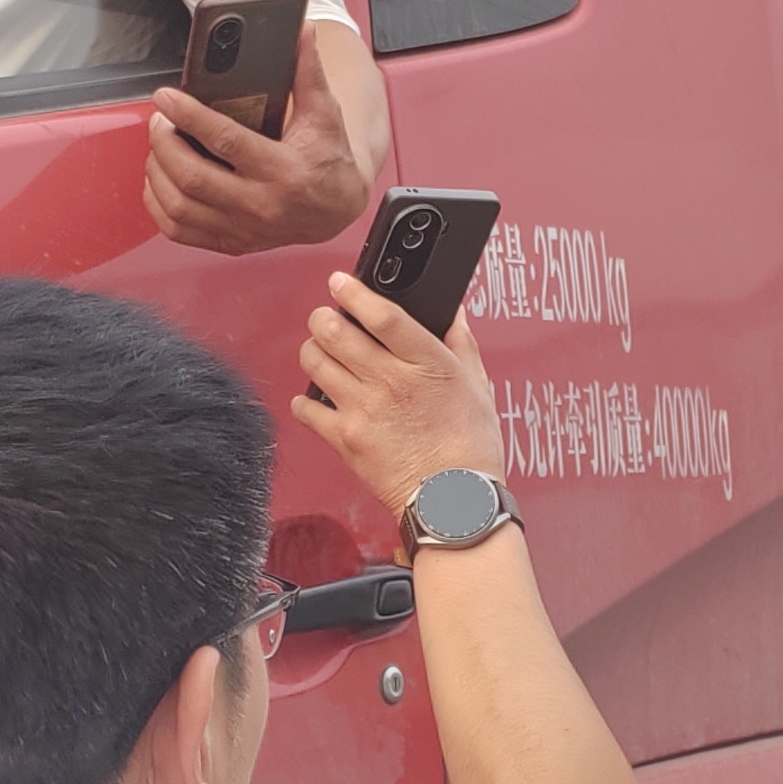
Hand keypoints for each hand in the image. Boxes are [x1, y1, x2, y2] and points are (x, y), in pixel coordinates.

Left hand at [143, 25, 372, 254]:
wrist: (336, 210)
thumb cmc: (329, 160)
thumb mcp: (325, 114)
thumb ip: (309, 72)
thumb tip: (303, 31)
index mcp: (284, 171)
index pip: (225, 142)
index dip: (189, 116)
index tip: (166, 97)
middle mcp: (261, 206)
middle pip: (192, 177)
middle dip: (165, 142)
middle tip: (160, 119)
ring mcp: (243, 230)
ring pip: (179, 206)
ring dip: (157, 171)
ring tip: (160, 145)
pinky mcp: (230, 243)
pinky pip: (178, 230)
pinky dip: (158, 204)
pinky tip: (160, 179)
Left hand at [296, 273, 502, 519]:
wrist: (455, 501)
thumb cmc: (470, 448)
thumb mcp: (477, 384)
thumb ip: (460, 342)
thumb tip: (452, 311)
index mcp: (425, 363)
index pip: (380, 313)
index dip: (354, 292)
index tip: (340, 282)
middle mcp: (389, 382)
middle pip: (334, 331)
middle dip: (323, 317)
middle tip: (326, 318)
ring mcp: (363, 411)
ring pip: (315, 362)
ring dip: (313, 350)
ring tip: (323, 353)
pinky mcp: (345, 440)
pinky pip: (306, 409)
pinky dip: (305, 400)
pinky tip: (318, 398)